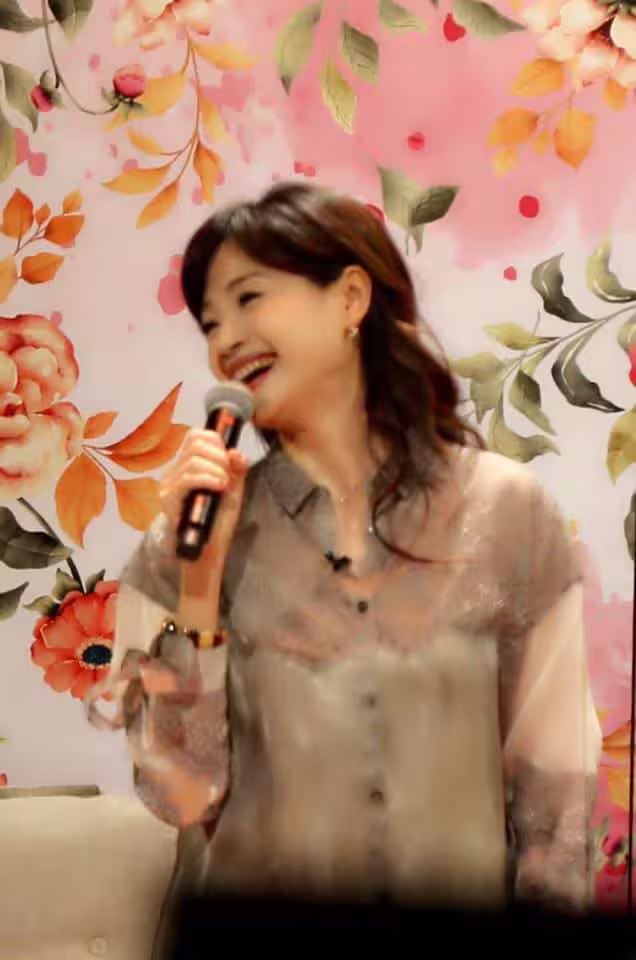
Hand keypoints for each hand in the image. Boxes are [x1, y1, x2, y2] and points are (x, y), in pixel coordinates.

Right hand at [159, 428, 248, 561]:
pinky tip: (220, 488)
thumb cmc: (218, 521)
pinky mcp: (168, 499)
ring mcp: (169, 485)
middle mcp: (174, 472)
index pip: (196, 436)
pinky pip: (187, 479)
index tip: (229, 460)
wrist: (209, 550)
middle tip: (228, 474)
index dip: (216, 441)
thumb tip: (236, 451)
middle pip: (195, 442)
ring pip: (193, 460)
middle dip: (219, 455)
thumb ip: (236, 469)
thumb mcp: (233, 489)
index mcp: (187, 466)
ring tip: (224, 485)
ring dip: (216, 469)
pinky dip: (208, 479)